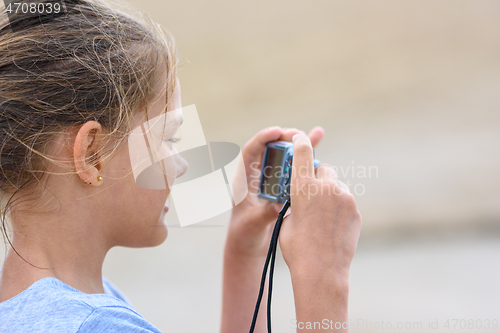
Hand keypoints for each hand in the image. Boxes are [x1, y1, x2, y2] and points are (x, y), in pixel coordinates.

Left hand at [225, 126, 323, 258]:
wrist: (249, 245)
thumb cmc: (244, 234)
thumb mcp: (254, 223)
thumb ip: (266, 213)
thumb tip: (280, 205)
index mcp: (244, 180)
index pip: (250, 151)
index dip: (262, 139)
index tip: (277, 132)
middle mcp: (256, 175)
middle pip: (270, 148)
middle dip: (284, 138)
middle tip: (299, 135)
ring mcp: (270, 178)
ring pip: (284, 155)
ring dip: (298, 145)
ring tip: (315, 134)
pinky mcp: (282, 184)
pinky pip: (294, 166)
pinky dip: (305, 156)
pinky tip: (319, 141)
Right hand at [278, 133, 361, 280]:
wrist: (322, 272)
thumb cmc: (297, 248)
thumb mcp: (286, 220)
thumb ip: (295, 202)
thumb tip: (303, 198)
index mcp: (303, 187)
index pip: (302, 152)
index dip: (300, 141)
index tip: (299, 137)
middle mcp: (326, 187)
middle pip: (323, 168)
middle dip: (316, 176)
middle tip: (310, 193)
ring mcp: (344, 197)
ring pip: (335, 185)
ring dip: (328, 194)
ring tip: (321, 217)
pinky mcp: (355, 209)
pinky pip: (345, 200)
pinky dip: (338, 207)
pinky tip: (332, 226)